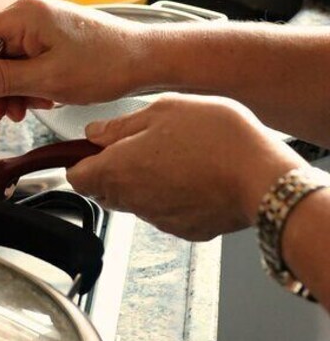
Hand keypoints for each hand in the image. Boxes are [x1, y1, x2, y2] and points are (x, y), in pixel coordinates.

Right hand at [0, 0, 144, 121]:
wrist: (146, 60)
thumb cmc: (107, 64)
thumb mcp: (46, 79)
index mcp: (22, 16)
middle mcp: (25, 16)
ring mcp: (37, 27)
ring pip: (0, 62)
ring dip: (4, 91)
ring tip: (20, 112)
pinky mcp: (47, 39)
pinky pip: (20, 63)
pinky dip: (21, 86)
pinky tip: (36, 102)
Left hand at [66, 95, 305, 240]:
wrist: (263, 177)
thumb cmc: (216, 138)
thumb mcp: (163, 111)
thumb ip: (121, 125)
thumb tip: (95, 133)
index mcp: (117, 170)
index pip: (76, 177)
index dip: (81, 162)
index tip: (94, 150)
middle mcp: (132, 200)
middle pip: (105, 191)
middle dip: (113, 171)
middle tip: (141, 146)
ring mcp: (158, 219)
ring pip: (135, 202)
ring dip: (144, 183)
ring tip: (175, 157)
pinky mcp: (184, 230)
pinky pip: (166, 213)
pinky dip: (172, 198)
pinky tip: (194, 177)